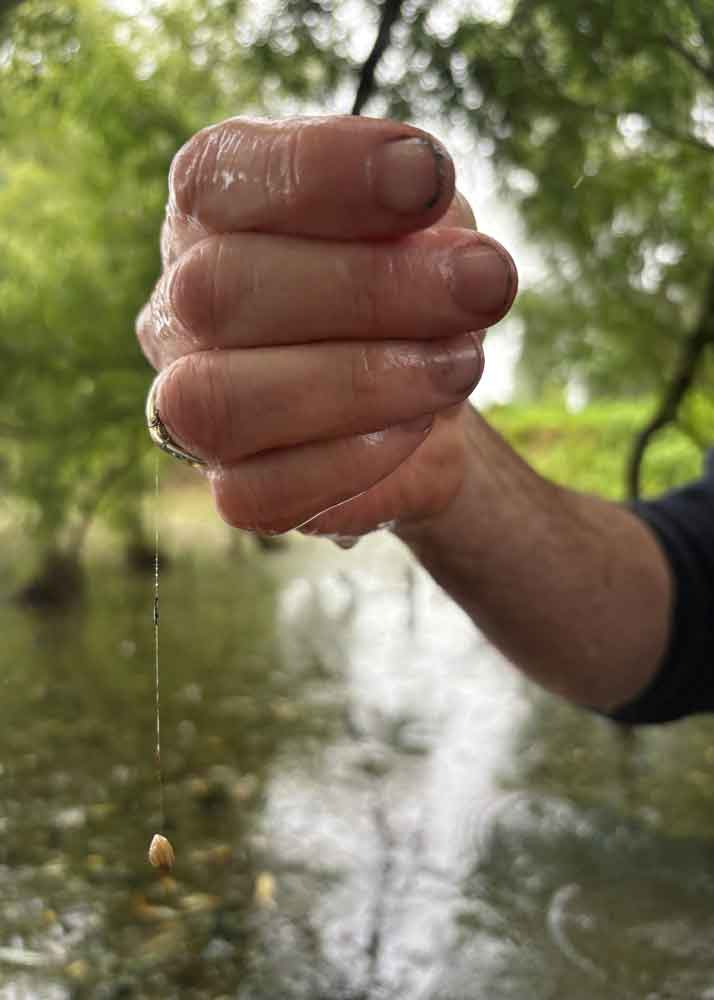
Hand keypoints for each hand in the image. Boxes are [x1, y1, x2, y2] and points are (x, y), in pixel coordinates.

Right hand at [136, 116, 517, 537]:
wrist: (427, 393)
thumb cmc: (415, 287)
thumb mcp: (431, 226)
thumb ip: (423, 216)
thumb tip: (439, 223)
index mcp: (214, 212)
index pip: (219, 176)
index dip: (321, 172)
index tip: (428, 178)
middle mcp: (181, 304)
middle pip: (217, 291)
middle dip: (366, 289)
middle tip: (485, 285)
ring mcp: (188, 404)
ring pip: (216, 401)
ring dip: (358, 382)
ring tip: (459, 365)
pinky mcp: (230, 489)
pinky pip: (257, 494)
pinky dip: (350, 461)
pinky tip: (415, 430)